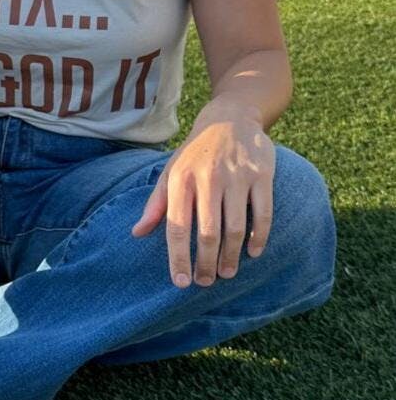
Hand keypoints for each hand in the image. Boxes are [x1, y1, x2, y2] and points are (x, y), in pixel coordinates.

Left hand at [131, 103, 274, 287]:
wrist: (231, 117)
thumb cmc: (196, 153)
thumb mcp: (171, 171)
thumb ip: (156, 203)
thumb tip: (137, 233)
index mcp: (181, 179)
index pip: (177, 227)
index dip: (178, 258)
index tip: (181, 282)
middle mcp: (208, 177)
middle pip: (207, 232)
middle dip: (206, 263)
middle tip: (205, 282)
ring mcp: (237, 175)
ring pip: (235, 227)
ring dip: (231, 256)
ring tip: (226, 273)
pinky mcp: (262, 174)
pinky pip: (262, 213)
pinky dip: (258, 237)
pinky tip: (252, 252)